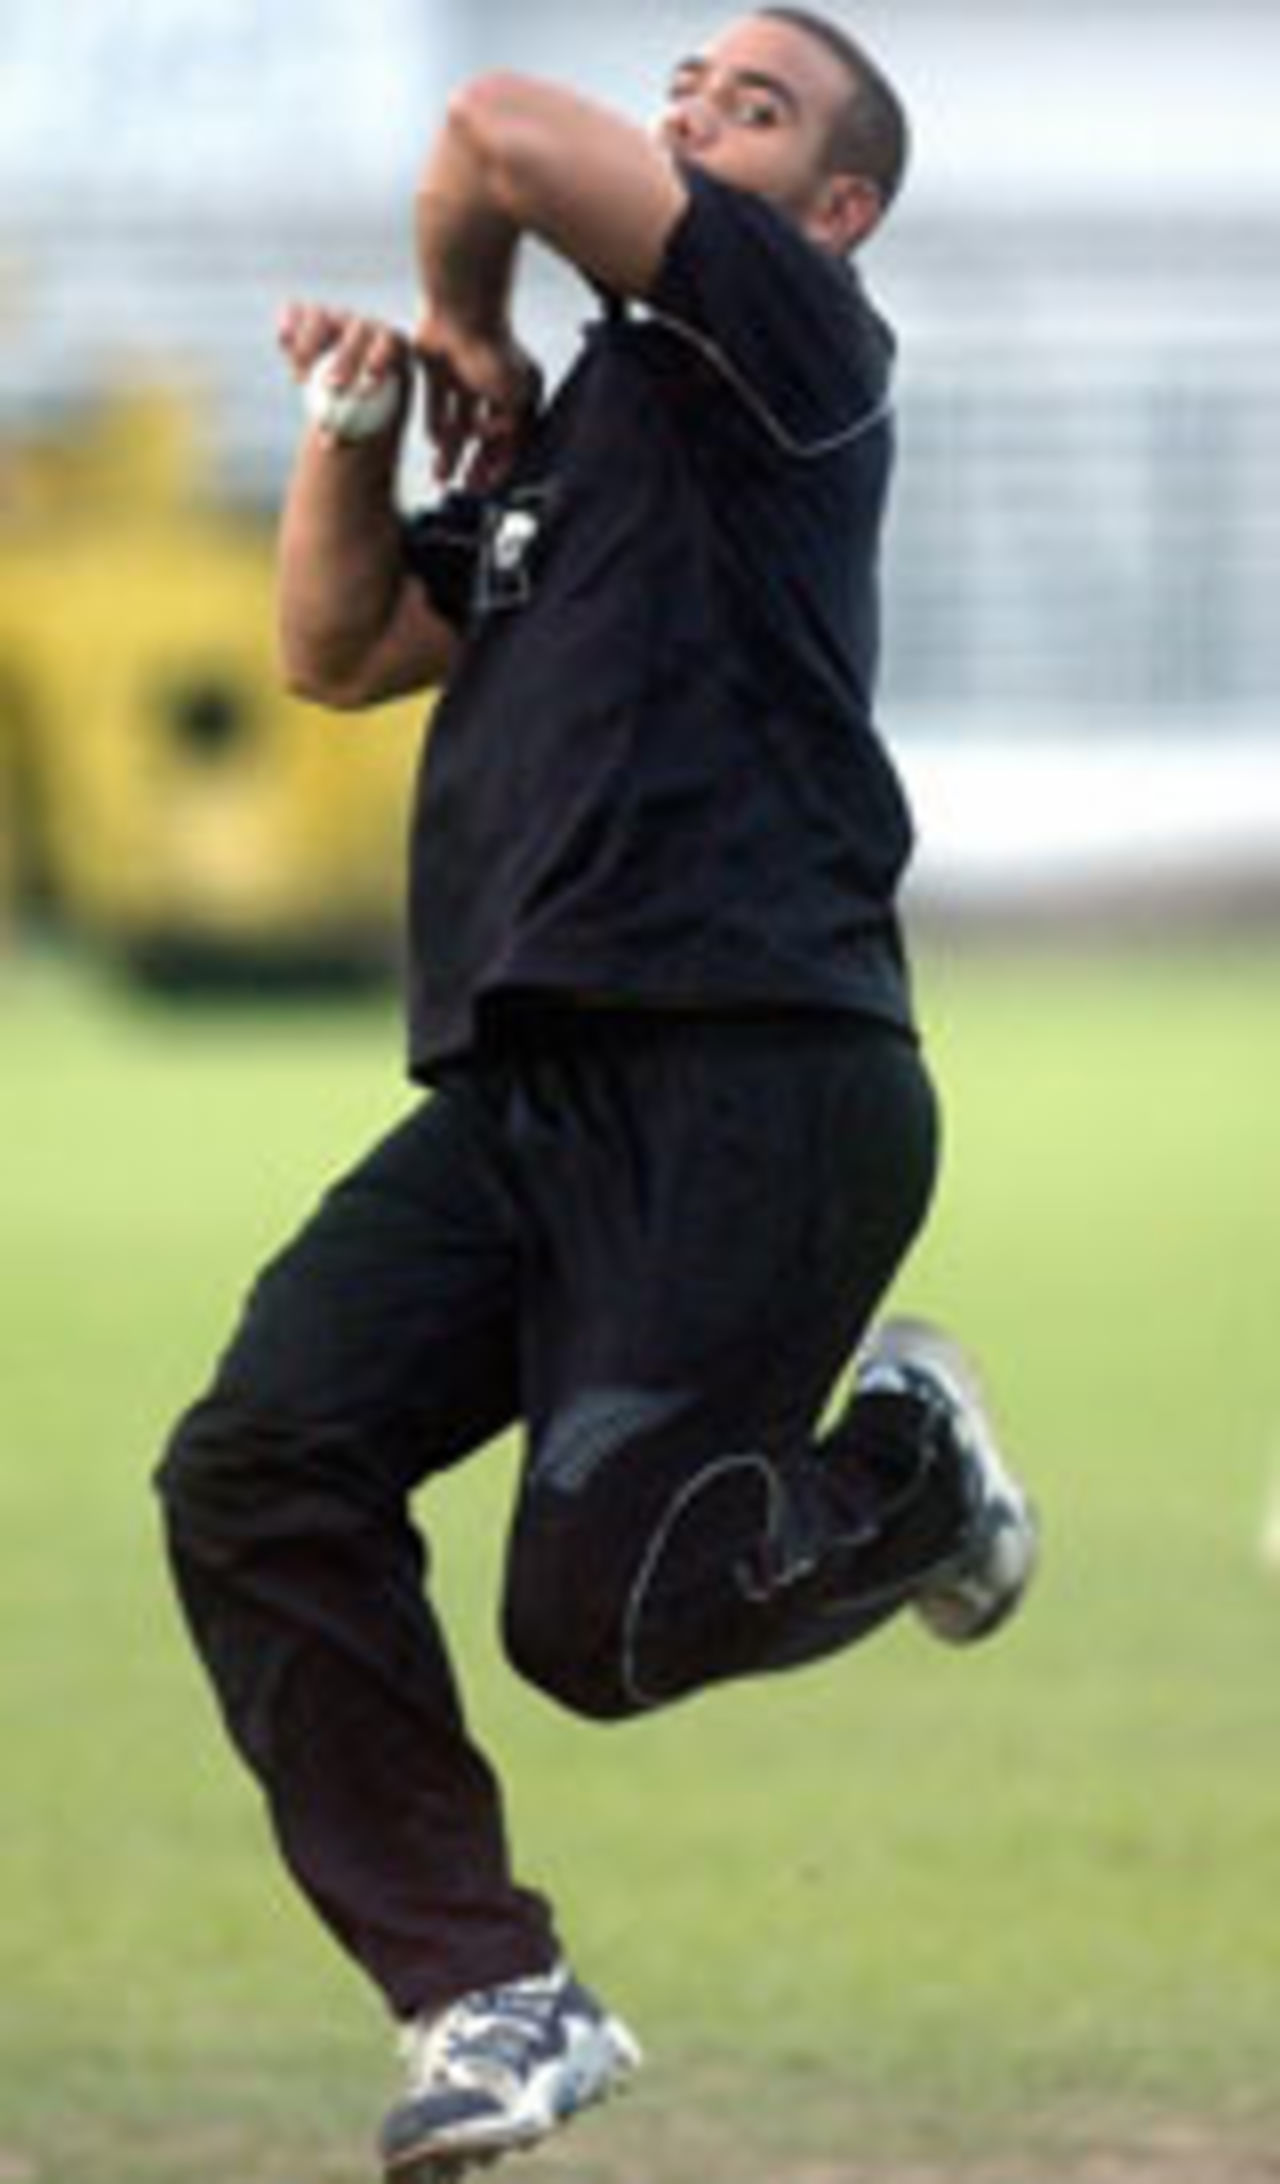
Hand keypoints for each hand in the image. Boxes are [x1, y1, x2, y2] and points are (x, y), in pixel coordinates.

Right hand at [277, 303, 412, 437]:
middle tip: (333, 387)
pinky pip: (296, 315)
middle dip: (345, 357)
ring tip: (300, 379)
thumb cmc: (365, 418)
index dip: (380, 361)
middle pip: (358, 331)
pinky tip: (283, 342)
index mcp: (393, 344)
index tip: (364, 390)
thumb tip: (329, 444)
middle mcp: (366, 325)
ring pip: (322, 318)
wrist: (347, 397)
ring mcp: (337, 319)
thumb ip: (356, 430)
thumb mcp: (369, 427)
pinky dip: (289, 326)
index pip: (391, 344)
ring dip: (310, 344)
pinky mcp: (308, 318)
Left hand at [414, 314, 542, 488]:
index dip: (498, 467)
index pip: (511, 440)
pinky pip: (438, 403)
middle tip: (461, 486)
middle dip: (473, 463)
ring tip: (440, 474)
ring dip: (451, 450)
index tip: (485, 487)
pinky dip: (436, 423)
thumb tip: (500, 447)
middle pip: (484, 436)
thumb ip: (510, 427)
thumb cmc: (492, 351)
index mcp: (519, 392)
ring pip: (460, 423)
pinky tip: (433, 440)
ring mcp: (466, 378)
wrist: (461, 310)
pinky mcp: (441, 369)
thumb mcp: (514, 396)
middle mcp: (494, 386)